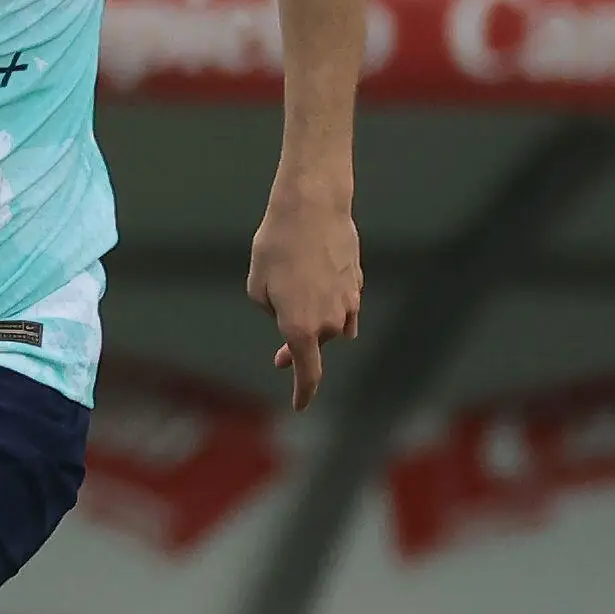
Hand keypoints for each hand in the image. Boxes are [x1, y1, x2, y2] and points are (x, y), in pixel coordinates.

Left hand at [247, 186, 362, 412]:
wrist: (312, 207)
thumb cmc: (276, 245)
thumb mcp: (257, 285)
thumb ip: (272, 311)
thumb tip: (290, 316)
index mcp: (300, 329)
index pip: (308, 374)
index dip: (304, 392)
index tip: (301, 406)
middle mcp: (329, 322)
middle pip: (314, 345)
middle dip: (298, 348)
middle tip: (279, 357)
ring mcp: (348, 303)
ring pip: (331, 325)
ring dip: (315, 320)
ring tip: (294, 296)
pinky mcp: (356, 283)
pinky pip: (345, 306)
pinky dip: (332, 306)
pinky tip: (321, 293)